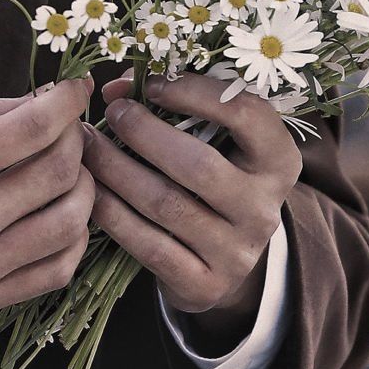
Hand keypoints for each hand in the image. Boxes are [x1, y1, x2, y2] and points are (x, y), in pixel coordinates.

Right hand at [0, 80, 94, 325]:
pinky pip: (57, 271)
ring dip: (84, 190)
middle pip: (59, 172)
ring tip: (68, 174)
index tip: (74, 89)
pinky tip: (61, 217)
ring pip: (70, 223)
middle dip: (77, 140)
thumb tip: (40, 100)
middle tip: (70, 129)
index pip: (32, 128)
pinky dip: (74, 239)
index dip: (65, 101)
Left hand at [82, 72, 300, 354]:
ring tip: (89, 145)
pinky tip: (90, 189)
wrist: (222, 264)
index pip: (247, 115)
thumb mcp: (215, 144)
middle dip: (145, 133)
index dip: (196, 93)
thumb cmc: (211, 183)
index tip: (151, 84)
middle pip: (198, 165)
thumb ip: (176, 106)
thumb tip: (119, 87)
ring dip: (116, 169)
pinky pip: (148, 245)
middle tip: (112, 113)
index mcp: (279, 161)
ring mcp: (236, 252)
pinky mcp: (204, 284)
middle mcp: (265, 208)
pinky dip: (112, 213)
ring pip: (165, 204)